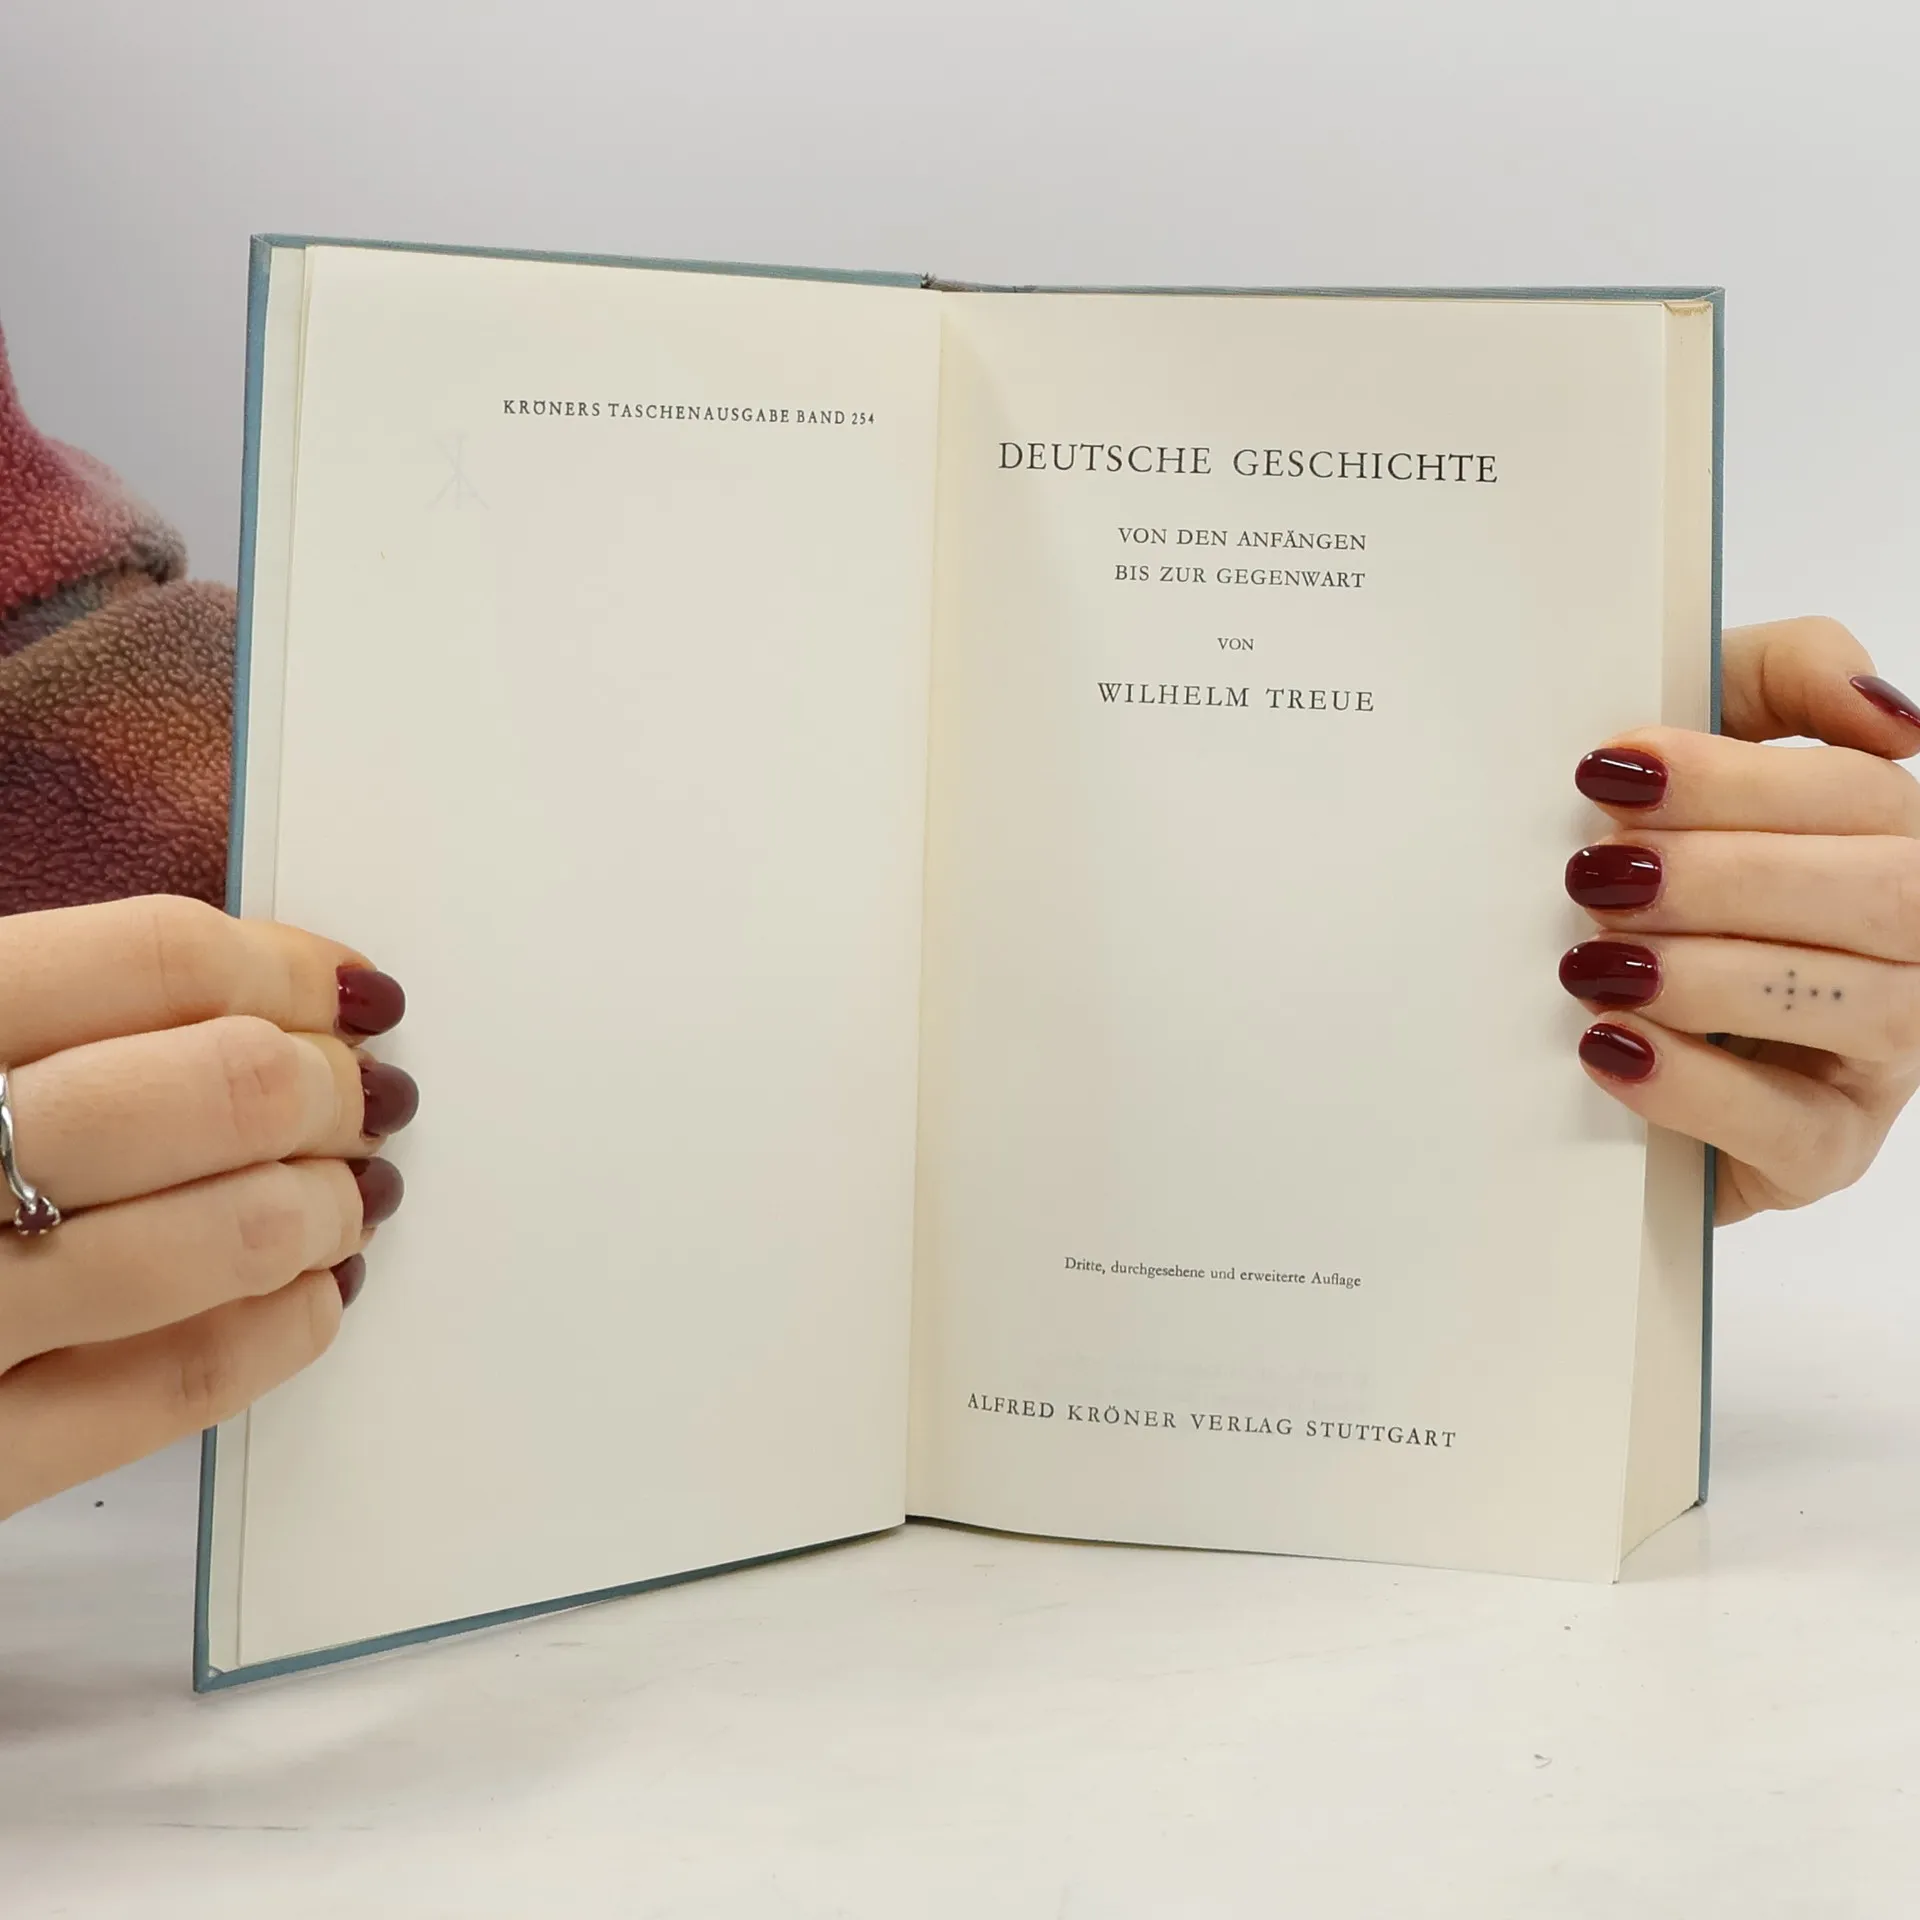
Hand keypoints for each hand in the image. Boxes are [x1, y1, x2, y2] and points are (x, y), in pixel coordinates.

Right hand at [0, 896, 415, 1515]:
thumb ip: (27, 1006)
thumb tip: (235, 982)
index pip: (150, 957)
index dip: (284, 965)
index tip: (345, 987)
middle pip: (214, 1087)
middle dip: (323, 1087)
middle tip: (364, 1094)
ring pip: (214, 1238)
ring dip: (324, 1203)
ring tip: (354, 1190)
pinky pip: (167, 1392)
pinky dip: (275, 1335)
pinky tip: (316, 1296)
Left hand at [1563, 617, 1919, 1223]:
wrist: (1591, 1037)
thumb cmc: (1657, 872)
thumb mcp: (1705, 743)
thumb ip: (1785, 677)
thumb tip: (1883, 713)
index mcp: (1886, 838)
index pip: (1860, 795)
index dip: (1737, 779)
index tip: (1609, 773)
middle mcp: (1911, 942)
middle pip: (1885, 893)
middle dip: (1728, 875)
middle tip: (1596, 875)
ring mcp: (1884, 1055)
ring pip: (1857, 1005)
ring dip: (1709, 975)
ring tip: (1592, 962)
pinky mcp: (1828, 1150)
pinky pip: (1793, 1129)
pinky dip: (1694, 1084)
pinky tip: (1611, 1046)